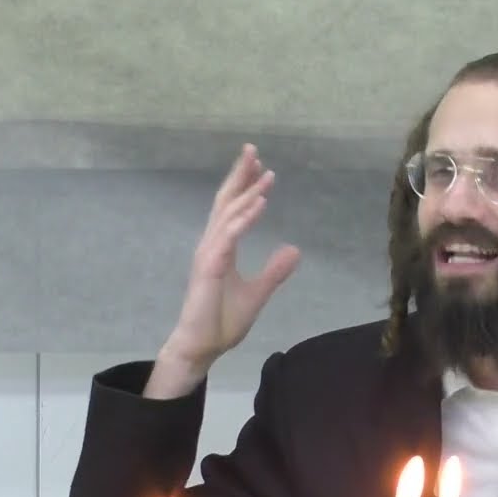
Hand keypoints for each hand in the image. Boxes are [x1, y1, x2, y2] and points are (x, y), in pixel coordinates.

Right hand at [146, 144, 300, 397]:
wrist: (202, 347)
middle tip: (252, 149)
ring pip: (228, 215)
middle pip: (226, 202)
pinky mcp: (210, 268)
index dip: (245, 186)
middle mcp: (212, 245)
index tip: (260, 165)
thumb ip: (275, 271)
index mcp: (221, 248)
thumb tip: (294, 249)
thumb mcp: (259, 292)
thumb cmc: (222, 321)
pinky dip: (244, 219)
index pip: (232, 209)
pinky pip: (229, 237)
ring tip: (265, 174)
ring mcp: (209, 255)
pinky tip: (260, 204)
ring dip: (247, 193)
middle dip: (239, 175)